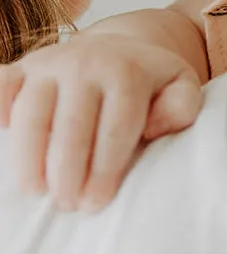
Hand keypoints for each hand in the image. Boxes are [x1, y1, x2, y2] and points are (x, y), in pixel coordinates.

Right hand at [0, 32, 201, 211]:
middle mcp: (87, 60)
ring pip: (33, 112)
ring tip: (37, 191)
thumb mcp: (180, 88)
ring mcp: (51, 62)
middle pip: (73, 124)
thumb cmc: (149, 83)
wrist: (118, 48)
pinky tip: (2, 137)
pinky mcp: (23, 67)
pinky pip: (2, 86)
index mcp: (128, 69)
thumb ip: (182, 106)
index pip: (116, 125)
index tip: (97, 203)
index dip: (106, 168)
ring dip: (31, 156)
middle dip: (69, 170)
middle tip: (69, 205)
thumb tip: (154, 125)